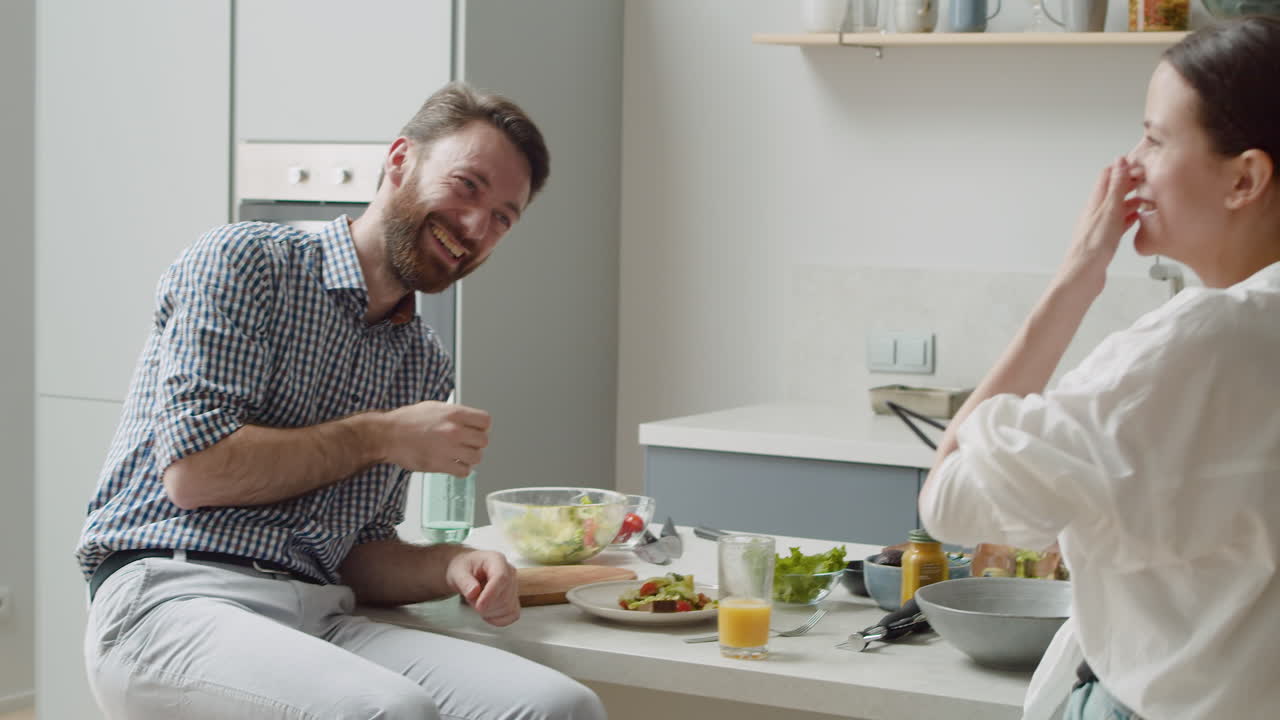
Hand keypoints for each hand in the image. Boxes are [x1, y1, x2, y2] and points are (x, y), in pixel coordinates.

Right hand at [380, 401, 490, 474]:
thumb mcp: (434, 407)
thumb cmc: (406, 420)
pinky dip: (461, 470)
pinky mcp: (441, 465)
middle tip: (468, 445)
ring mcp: (449, 448)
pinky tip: (454, 465)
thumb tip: (468, 421)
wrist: (388, 435)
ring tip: (460, 456)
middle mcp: (454, 430)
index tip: (477, 431)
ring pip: (476, 457)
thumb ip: (454, 414)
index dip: (483, 427)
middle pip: (483, 441)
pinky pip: (464, 471)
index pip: (485, 421)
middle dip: (476, 444)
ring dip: (470, 458)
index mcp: (454, 414)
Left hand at [446, 550, 519, 626]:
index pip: (502, 578)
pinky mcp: (514, 599)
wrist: (466, 571)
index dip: (491, 594)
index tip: (479, 607)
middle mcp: (509, 572)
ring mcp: (514, 586)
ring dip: (489, 612)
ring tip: (477, 601)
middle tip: (470, 599)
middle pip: (505, 596)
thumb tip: (473, 592)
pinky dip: (498, 619)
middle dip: (485, 605)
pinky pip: (512, 614)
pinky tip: (487, 613)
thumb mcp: (458, 572)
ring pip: (508, 607)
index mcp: (497, 560)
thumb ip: (464, 582)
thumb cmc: (463, 568)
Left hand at [1055, 156, 1142, 297]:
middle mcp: (1096, 211)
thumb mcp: (1110, 210)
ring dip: (1132, 200)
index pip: (1108, 175)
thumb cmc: (1093, 245)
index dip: (1124, 167)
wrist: (1083, 276)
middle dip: (1131, 182)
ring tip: (1150, 197)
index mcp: (1096, 201)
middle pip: (1114, 190)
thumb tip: (1120, 161)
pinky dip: (1129, 217)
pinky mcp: (1104, 239)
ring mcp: (1100, 225)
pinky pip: (1119, 223)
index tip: (1142, 164)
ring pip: (1118, 206)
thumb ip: (1116, 186)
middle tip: (1151, 180)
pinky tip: (1137, 217)